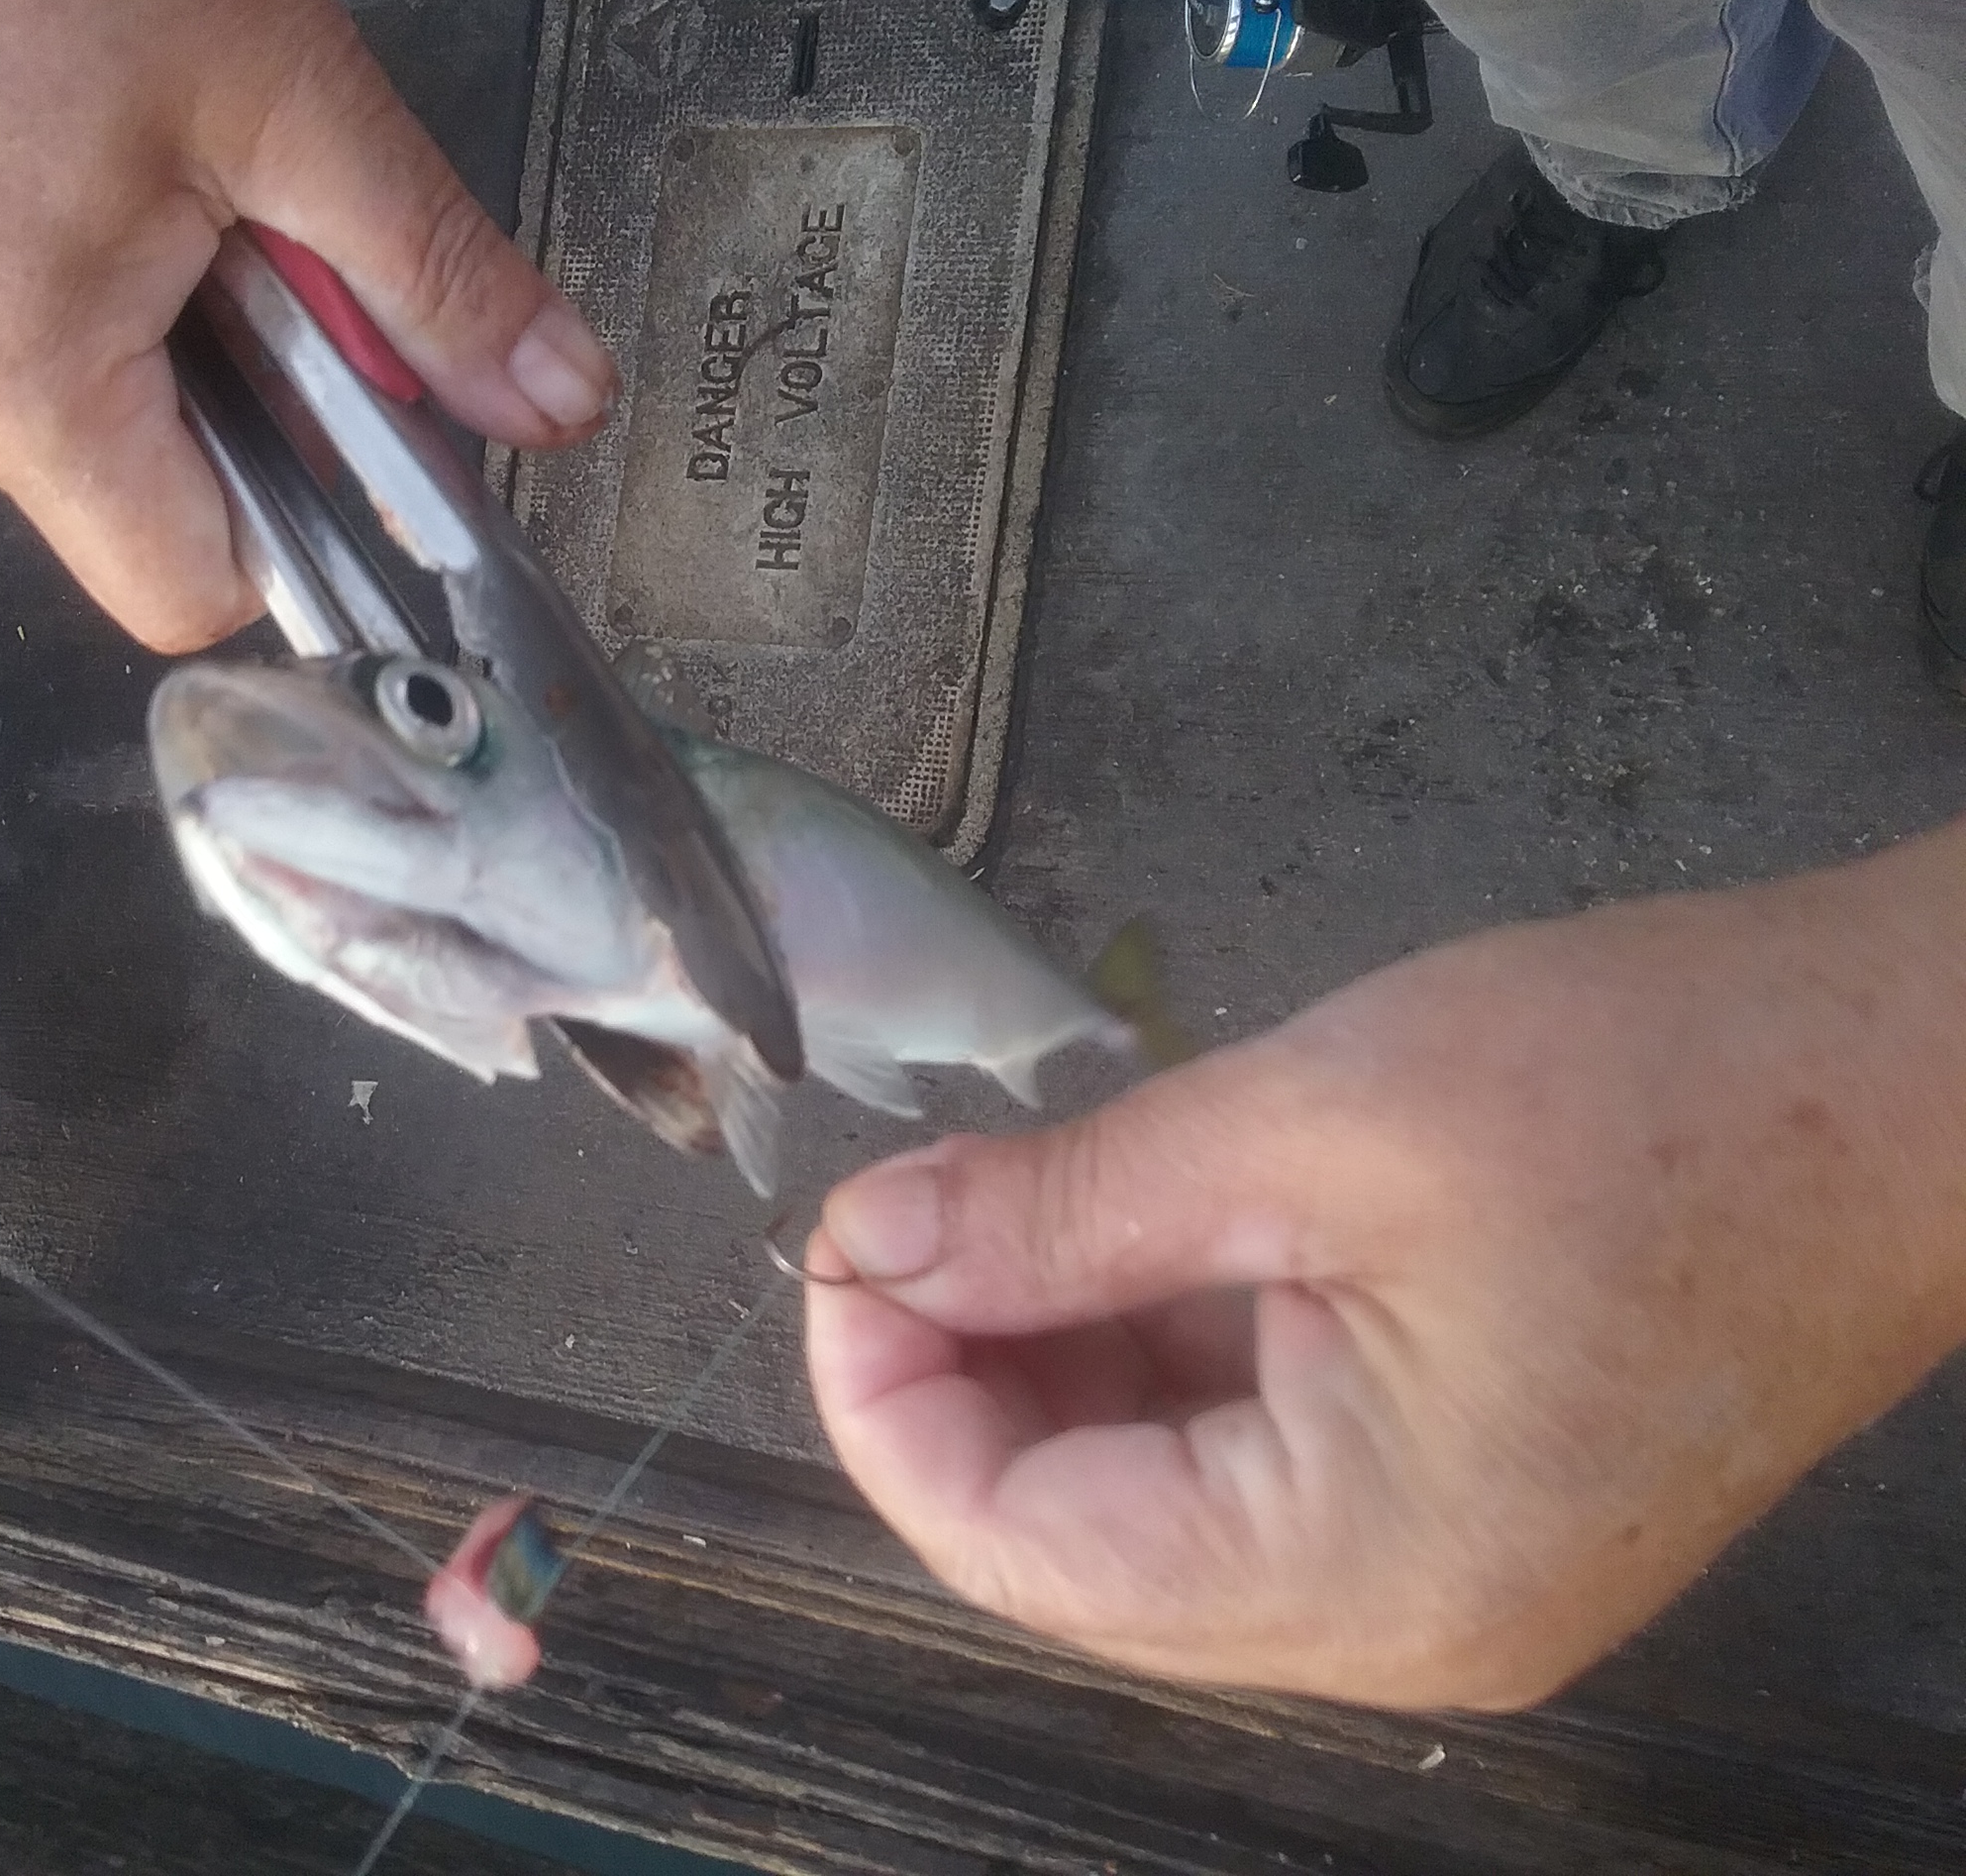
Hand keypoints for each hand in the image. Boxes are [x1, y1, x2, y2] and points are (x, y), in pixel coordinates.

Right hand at [0, 0, 615, 652]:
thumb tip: (555, 398)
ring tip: (133, 148)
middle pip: (124, 488)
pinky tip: (48, 130)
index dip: (296, 525)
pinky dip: (31, 259)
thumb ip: (435, 276)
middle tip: (240, 216)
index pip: (187, 586)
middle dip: (222, 382)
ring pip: (43, 397)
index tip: (346, 422)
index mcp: (14, 379)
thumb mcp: (288, 98)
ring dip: (126, 310)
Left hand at [806, 822, 1965, 1708]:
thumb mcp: (1308, 1121)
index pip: (1019, 1550)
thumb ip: (1062, 1209)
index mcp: (1364, 1566)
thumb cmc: (1641, 1081)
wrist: (1911, 1075)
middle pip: (1079, 1551)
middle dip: (962, 1381)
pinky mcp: (1476, 1514)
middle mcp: (1403, 1626)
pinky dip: (1162, 1367)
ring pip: (1158, 1514)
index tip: (841, 1238)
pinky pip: (1257, 1476)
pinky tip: (1127, 1242)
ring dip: (1055, 1368)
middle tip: (913, 1208)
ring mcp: (1448, 1583)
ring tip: (1011, 1207)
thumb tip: (867, 1247)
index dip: (885, 1398)